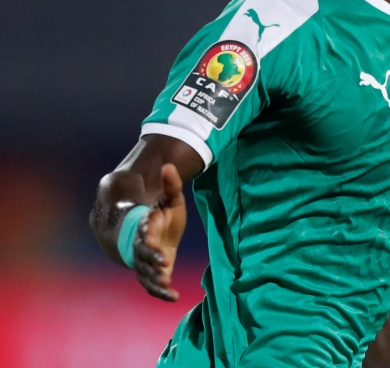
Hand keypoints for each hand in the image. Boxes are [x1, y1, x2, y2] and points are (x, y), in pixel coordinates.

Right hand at [133, 163, 186, 301]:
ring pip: (145, 272)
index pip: (143, 230)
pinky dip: (161, 293)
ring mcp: (144, 262)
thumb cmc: (162, 215)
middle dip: (151, 257)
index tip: (152, 235)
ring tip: (167, 282)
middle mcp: (141, 246)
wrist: (150, 234)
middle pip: (142, 253)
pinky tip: (174, 297)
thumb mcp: (170, 199)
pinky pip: (152, 286)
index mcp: (145, 226)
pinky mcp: (151, 274)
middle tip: (163, 262)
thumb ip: (171, 185)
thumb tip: (169, 165)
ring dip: (155, 277)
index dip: (147, 233)